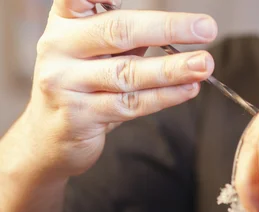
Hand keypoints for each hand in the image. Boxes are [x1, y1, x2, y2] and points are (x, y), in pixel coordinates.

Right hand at [25, 0, 216, 178]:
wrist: (49, 138)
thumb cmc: (80, 87)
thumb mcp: (94, 52)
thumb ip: (124, 36)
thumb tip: (179, 26)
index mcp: (65, 22)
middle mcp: (59, 47)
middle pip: (118, 32)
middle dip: (167, 28)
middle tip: (206, 28)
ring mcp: (66, 83)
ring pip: (128, 73)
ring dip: (172, 69)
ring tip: (204, 64)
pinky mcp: (80, 117)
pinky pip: (130, 104)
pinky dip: (163, 97)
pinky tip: (187, 89)